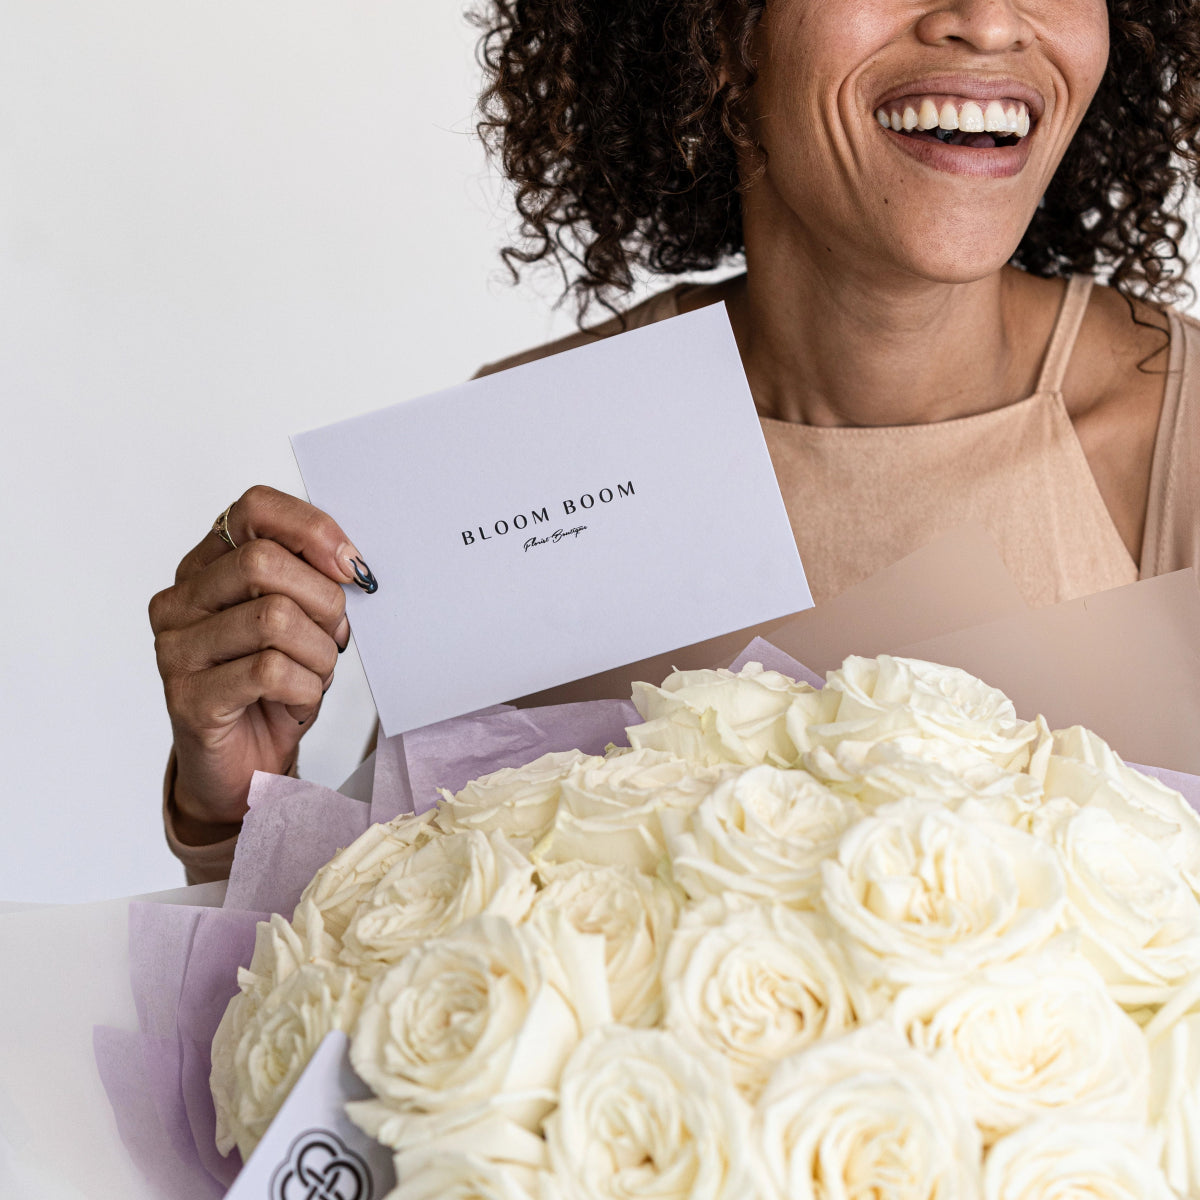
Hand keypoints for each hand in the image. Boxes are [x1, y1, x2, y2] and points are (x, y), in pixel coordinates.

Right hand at [149, 486, 376, 840]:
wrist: (242, 769)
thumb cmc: (273, 688)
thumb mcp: (298, 622)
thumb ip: (310, 580)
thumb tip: (350, 563)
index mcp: (205, 567)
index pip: (255, 508)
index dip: (312, 529)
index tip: (351, 567)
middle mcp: (180, 601)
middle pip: (266, 563)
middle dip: (324, 600)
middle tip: (336, 633)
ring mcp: (176, 650)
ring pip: (274, 619)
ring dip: (319, 651)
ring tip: (316, 671)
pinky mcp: (189, 698)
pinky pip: (270, 671)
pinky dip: (307, 687)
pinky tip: (299, 699)